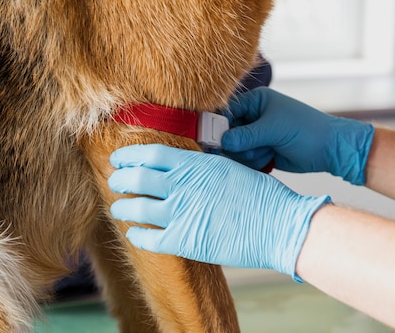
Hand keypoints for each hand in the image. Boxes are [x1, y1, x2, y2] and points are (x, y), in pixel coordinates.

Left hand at [108, 144, 329, 280]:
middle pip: (136, 178)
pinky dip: (136, 235)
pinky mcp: (184, 240)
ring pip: (136, 208)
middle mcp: (182, 186)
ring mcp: (181, 213)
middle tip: (115, 181)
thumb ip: (200, 166)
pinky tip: (134, 234)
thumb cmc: (260, 195)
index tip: (119, 159)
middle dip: (120, 179)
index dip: (129, 156)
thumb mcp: (228, 167)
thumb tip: (180, 165)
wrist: (279, 224)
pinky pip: (148, 238)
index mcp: (194, 164)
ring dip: (123, 207)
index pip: (150, 154)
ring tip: (119, 208)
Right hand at [222, 87, 374, 184]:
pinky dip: (255, 162)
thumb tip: (222, 141)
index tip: (213, 139)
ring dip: (249, 154)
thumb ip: (246, 136)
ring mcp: (258, 136)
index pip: (227, 111)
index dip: (219, 125)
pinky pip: (246, 160)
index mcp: (256, 102)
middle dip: (237, 144)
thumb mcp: (274, 129)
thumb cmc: (306, 129)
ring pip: (236, 149)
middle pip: (228, 133)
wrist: (329, 149)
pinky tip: (269, 159)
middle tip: (250, 147)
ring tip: (268, 151)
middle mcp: (254, 117)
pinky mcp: (262, 151)